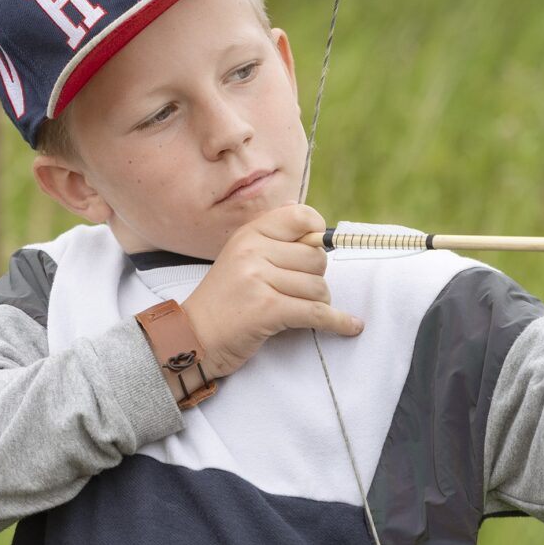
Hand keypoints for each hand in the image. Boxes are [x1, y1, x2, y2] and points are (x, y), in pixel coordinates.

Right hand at [183, 205, 363, 379]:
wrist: (192, 339)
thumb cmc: (222, 301)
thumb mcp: (239, 257)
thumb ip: (270, 233)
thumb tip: (298, 205)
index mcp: (249, 234)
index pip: (301, 218)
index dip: (318, 234)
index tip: (316, 249)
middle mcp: (253, 251)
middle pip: (316, 258)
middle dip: (315, 279)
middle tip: (296, 292)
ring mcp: (258, 279)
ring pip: (319, 287)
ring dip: (318, 304)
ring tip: (295, 311)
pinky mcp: (266, 309)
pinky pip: (317, 313)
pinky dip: (338, 322)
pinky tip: (351, 327)